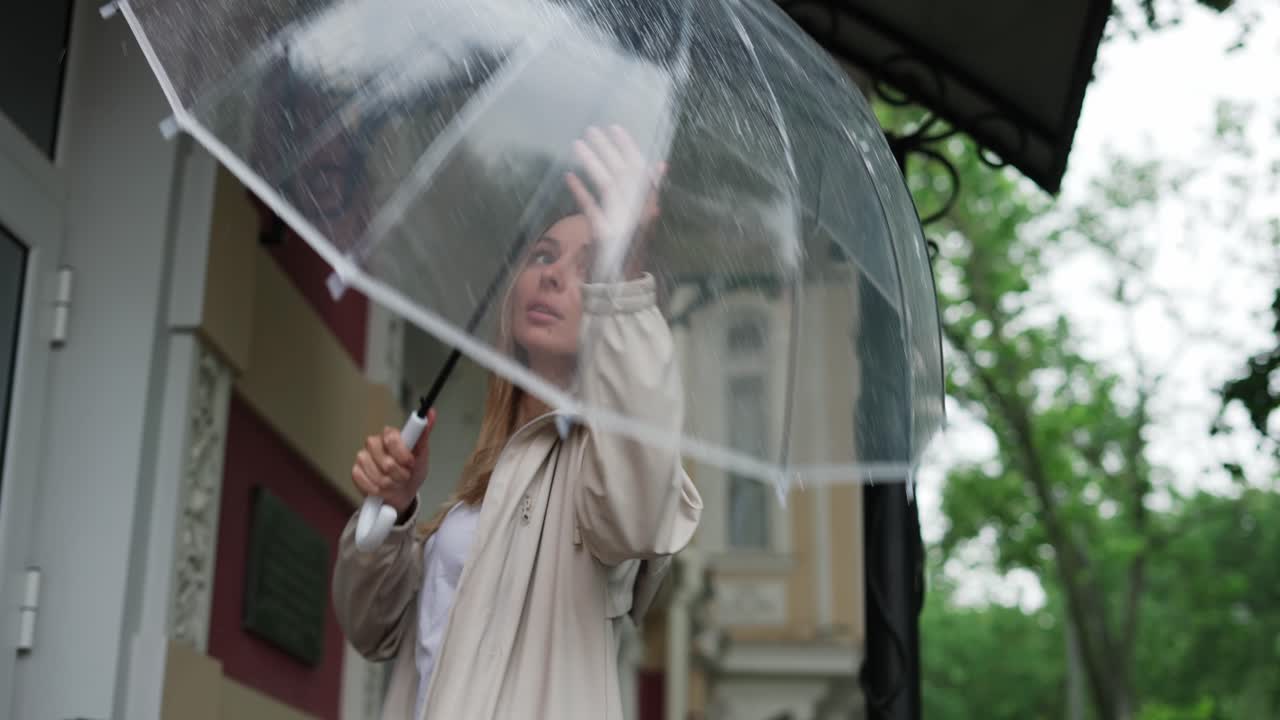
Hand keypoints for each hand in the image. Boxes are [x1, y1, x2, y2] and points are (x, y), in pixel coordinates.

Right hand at [350, 409, 435, 512]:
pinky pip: (364, 481)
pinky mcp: (356, 472)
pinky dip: (376, 489)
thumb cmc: (412, 471)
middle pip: (384, 460)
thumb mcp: (422, 454)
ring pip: (376, 474)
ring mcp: (363, 457)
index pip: (391, 437)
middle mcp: (374, 443)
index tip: (410, 463)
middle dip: (398, 474)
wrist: (404, 494)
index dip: (402, 454)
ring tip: (395, 482)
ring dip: (390, 484)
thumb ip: (423, 434)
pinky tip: (382, 488)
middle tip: (405, 476)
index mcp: (390, 435)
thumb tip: (431, 413)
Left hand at [566, 125, 666, 280]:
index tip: (615, 128)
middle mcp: (638, 210)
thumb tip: (660, 164)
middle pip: (622, 173)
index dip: (628, 147)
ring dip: (592, 162)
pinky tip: (569, 176)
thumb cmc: (629, 245)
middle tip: (591, 130)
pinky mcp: (605, 234)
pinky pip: (591, 208)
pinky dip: (580, 191)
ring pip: (607, 185)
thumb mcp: (643, 217)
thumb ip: (649, 190)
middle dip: (606, 149)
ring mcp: (622, 222)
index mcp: (648, 203)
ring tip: (577, 144)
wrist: (622, 279)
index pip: (639, 169)